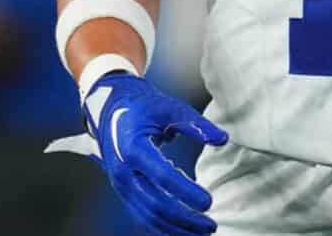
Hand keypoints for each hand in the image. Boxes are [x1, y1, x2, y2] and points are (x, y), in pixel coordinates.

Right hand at [67, 72, 228, 234]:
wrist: (109, 108)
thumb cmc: (143, 106)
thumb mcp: (170, 108)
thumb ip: (196, 124)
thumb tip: (222, 139)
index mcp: (133, 148)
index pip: (162, 176)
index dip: (185, 191)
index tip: (208, 202)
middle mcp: (123, 171)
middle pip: (155, 203)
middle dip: (184, 218)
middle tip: (210, 224)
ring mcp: (121, 184)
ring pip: (148, 215)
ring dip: (175, 228)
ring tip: (202, 231)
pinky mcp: (124, 191)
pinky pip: (142, 214)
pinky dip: (163, 226)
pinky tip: (182, 230)